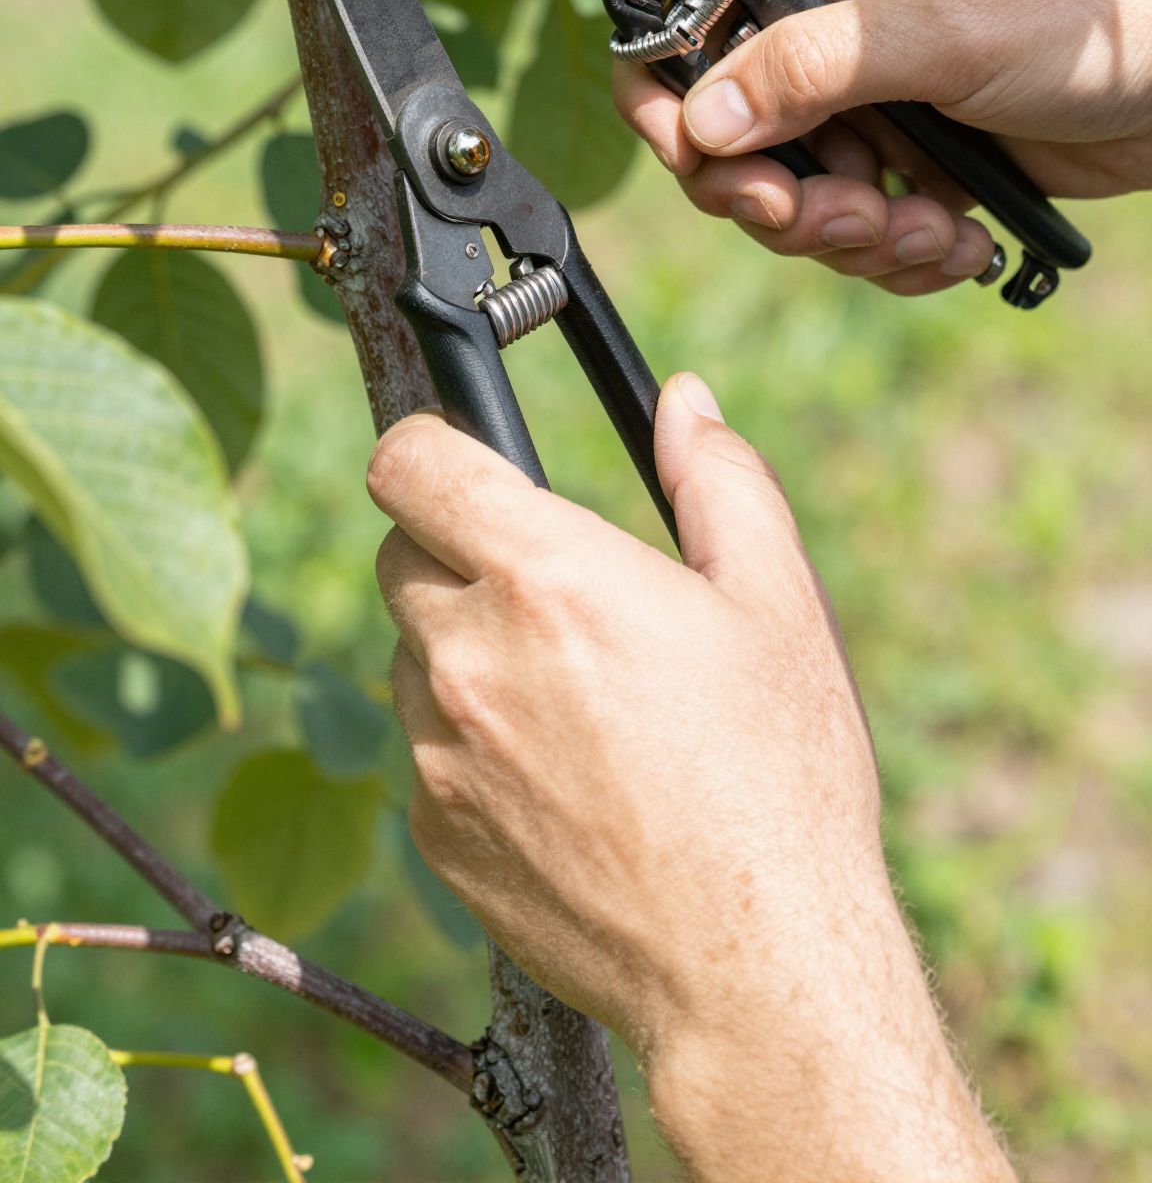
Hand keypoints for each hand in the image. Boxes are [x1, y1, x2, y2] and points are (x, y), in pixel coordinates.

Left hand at [370, 380, 1013, 1182]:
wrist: (754, 969)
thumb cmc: (780, 774)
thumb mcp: (776, 603)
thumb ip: (720, 480)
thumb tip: (683, 400)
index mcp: (548, 575)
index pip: (409, 463)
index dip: (429, 444)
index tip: (464, 459)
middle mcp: (470, 655)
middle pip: (399, 552)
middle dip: (456, 548)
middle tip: (548, 586)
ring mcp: (439, 752)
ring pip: (409, 654)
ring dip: (461, 649)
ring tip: (573, 697)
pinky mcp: (436, 833)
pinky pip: (424, 750)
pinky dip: (467, 742)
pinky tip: (562, 776)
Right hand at [616, 0, 1151, 295]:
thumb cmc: (1096, 7)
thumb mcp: (948, 30)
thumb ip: (812, 68)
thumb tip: (700, 118)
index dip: (674, 90)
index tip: (709, 163)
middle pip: (725, 114)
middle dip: (776, 191)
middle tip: (839, 220)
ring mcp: (866, 75)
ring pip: (786, 180)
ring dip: (844, 232)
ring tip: (918, 238)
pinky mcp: (905, 140)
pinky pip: (849, 214)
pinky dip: (889, 248)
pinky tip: (951, 247)